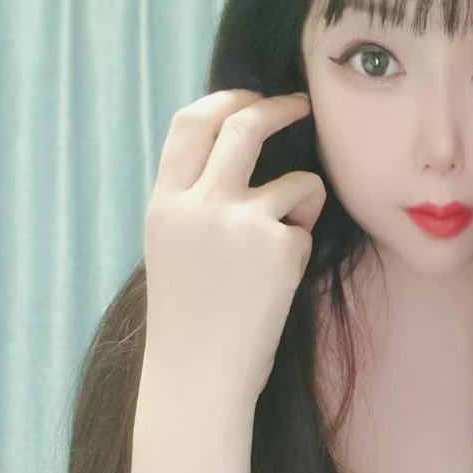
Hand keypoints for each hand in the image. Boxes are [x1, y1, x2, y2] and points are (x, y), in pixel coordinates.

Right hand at [142, 88, 325, 412]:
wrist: (199, 376)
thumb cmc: (191, 320)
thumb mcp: (173, 247)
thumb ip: (194, 200)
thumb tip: (235, 152)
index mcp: (166, 202)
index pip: (190, 122)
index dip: (225, 98)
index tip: (250, 96)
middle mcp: (199, 203)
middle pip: (243, 124)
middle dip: (279, 106)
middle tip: (303, 105)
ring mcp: (240, 222)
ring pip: (296, 181)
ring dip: (305, 201)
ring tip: (286, 247)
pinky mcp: (279, 247)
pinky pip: (307, 229)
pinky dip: (302, 249)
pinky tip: (279, 286)